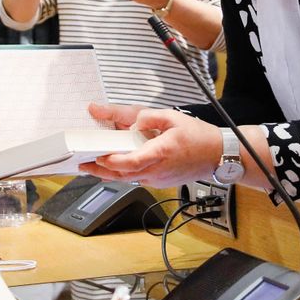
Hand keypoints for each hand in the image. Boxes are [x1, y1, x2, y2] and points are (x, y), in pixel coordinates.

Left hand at [84, 105, 222, 187]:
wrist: (217, 155)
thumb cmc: (199, 138)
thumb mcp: (173, 117)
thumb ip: (149, 117)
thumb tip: (132, 122)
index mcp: (161, 152)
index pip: (130, 162)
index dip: (111, 161)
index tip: (97, 156)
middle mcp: (157, 170)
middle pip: (122, 175)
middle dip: (100, 170)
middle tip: (82, 165)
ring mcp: (158, 179)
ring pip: (128, 179)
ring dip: (109, 173)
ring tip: (91, 166)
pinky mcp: (159, 182)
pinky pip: (136, 178)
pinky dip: (122, 173)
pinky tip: (113, 166)